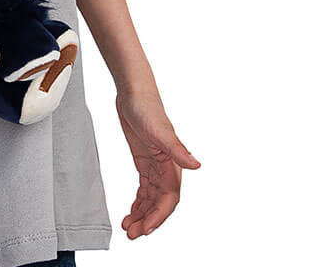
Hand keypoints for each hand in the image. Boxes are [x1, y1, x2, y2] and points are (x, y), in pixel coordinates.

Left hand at [116, 89, 200, 238]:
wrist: (134, 93)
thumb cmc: (147, 108)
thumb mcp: (159, 130)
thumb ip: (177, 149)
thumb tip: (197, 165)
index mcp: (172, 164)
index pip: (168, 198)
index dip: (159, 215)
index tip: (146, 229)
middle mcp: (166, 168)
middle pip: (160, 202)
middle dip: (148, 220)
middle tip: (132, 234)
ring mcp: (155, 165)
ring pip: (152, 198)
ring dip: (142, 214)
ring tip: (128, 228)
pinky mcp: (145, 161)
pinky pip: (145, 188)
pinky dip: (139, 202)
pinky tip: (131, 212)